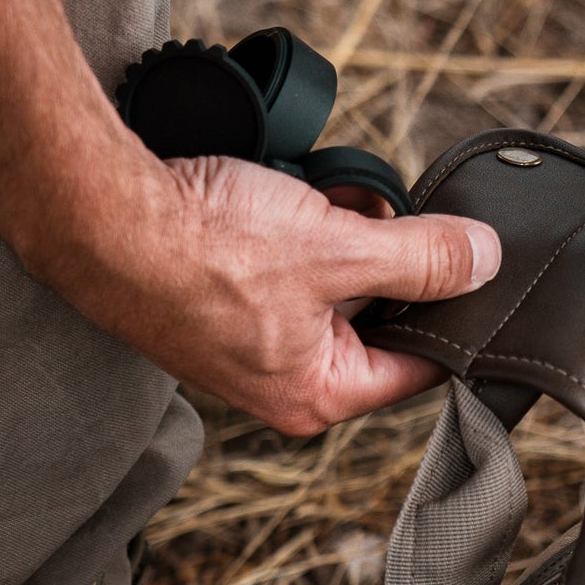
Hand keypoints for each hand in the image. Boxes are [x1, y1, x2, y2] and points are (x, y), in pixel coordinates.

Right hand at [29, 151, 499, 437]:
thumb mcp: (338, 251)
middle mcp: (284, 379)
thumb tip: (485, 261)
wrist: (99, 214)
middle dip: (395, 257)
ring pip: (336, 279)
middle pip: (379, 318)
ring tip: (335, 199)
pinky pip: (293, 258)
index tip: (482, 271)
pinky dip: (306, 221)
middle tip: (400, 214)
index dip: (455, 314)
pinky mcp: (226, 292)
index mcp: (317, 396)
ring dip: (349, 231)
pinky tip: (303, 189)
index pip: (420, 366)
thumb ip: (422, 259)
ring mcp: (252, 336)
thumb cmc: (202, 252)